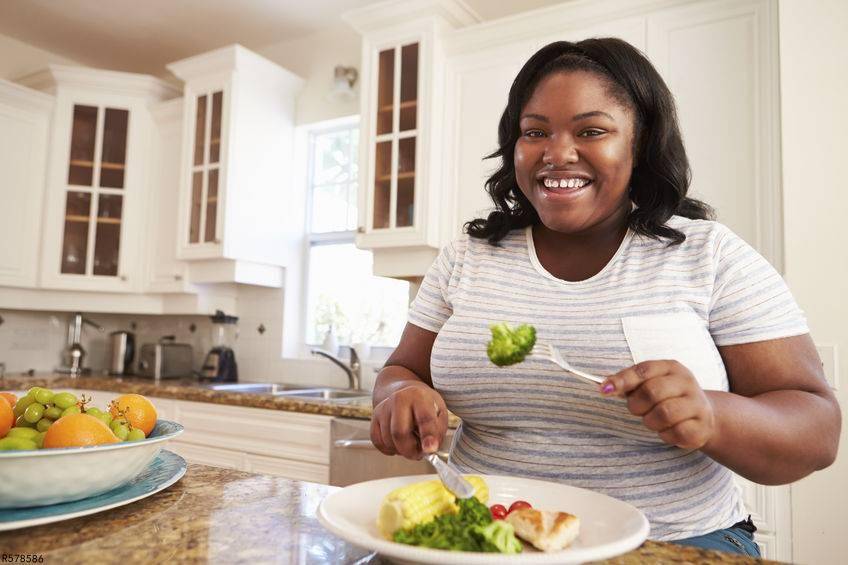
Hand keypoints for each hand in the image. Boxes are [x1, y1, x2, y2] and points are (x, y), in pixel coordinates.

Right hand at [370, 383, 447, 459]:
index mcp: (419, 396)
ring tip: (411, 443)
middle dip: (410, 450)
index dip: (427, 436)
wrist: (406, 394)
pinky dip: (389, 449)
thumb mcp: (440, 413)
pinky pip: (378, 442)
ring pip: (388, 440)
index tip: (430, 449)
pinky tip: (398, 443)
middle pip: (399, 433)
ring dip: (401, 450)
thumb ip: (437, 431)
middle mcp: (398, 399)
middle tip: (419, 453)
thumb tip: (429, 449)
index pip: (424, 418)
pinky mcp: (374, 418)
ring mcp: (383, 408)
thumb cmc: (425, 405)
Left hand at [601, 360, 715, 449]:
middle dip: (636, 405)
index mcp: (671, 367)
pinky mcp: (702, 426)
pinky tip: (667, 431)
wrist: (704, 415)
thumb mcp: (651, 383)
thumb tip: (604, 386)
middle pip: (652, 392)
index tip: (604, 390)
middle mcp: (686, 382)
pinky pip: (677, 432)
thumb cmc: (667, 397)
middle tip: (636, 410)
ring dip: (650, 421)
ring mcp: (697, 404)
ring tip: (652, 421)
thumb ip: (629, 383)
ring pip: (664, 413)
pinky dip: (666, 435)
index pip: (643, 370)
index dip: (622, 380)